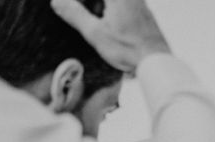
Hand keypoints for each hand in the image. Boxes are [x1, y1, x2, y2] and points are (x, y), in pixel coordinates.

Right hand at [51, 0, 170, 72]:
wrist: (157, 62)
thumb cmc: (128, 50)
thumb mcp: (95, 33)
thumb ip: (75, 14)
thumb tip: (57, 1)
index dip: (80, 4)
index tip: (73, 8)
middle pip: (103, 1)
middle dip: (91, 7)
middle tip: (79, 12)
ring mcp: (140, 4)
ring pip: (115, 4)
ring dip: (102, 10)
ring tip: (96, 23)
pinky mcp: (145, 15)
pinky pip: (126, 6)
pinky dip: (114, 13)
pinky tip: (112, 28)